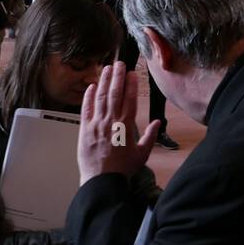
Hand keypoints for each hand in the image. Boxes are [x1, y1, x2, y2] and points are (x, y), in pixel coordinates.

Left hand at [78, 60, 159, 183]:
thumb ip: (150, 136)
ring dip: (104, 81)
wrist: (102, 181)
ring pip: (101, 97)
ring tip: (107, 68)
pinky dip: (88, 96)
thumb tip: (158, 122)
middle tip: (119, 63)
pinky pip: (86, 109)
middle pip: (114, 93)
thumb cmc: (123, 169)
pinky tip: (92, 86)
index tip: (132, 73)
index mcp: (126, 126)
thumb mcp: (142, 154)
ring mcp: (96, 124)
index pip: (130, 100)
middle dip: (117, 76)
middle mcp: (111, 121)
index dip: (131, 85)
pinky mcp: (84, 129)